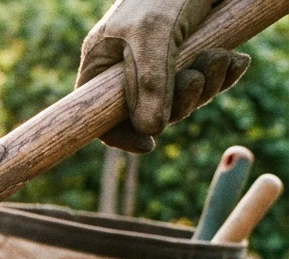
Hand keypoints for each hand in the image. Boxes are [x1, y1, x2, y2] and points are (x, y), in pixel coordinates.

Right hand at [79, 0, 250, 152]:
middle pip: (150, 112)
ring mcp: (165, 63)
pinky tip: (236, 59)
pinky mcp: (196, 53)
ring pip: (184, 98)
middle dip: (180, 101)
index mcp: (105, 63)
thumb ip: (150, 84)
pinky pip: (209, 82)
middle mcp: (131, 67)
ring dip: (208, 85)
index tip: (148, 145)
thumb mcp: (152, 36)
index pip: (100, 115)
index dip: (119, 135)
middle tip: (196, 77)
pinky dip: (225, 74)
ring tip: (219, 57)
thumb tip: (150, 131)